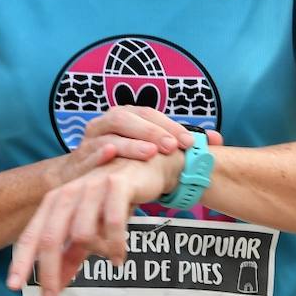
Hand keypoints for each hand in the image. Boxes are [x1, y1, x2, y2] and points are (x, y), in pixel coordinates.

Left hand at [8, 155, 178, 295]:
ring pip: (81, 232)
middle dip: (48, 271)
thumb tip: (57, 285)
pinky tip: (119, 258)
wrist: (143, 165)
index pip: (32, 234)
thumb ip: (72, 254)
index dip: (21, 261)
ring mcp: (91, 187)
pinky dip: (115, 245)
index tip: (13, 286)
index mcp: (55, 202)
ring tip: (111, 261)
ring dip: (95, 254)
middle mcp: (69, 193)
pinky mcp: (116, 185)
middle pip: (50, 237)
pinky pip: (112, 223)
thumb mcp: (89, 228)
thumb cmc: (111, 199)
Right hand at [65, 106, 196, 179]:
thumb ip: (177, 145)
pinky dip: (99, 153)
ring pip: (109, 134)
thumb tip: (218, 139)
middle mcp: (106, 123)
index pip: (149, 114)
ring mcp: (90, 140)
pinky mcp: (77, 160)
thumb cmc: (120, 165)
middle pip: (128, 118)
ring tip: (150, 152)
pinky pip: (88, 153)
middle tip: (173, 146)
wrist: (81, 182)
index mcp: (125, 118)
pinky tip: (111, 153)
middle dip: (153, 131)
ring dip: (131, 142)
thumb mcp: (149, 154)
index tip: (190, 141)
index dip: (169, 124)